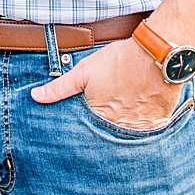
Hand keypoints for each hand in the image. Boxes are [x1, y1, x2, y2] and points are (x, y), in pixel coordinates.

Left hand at [30, 32, 183, 128]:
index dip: (84, 134)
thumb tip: (35, 96)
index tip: (84, 133)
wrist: (157, 53)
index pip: (87, 136)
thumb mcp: (84, 72)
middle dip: (104, 138)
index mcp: (100, 119)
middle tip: (104, 132)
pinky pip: (150, 134)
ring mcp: (141, 128)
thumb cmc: (119, 61)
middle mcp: (120, 128)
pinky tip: (142, 120)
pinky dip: (144, 129)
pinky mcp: (159, 122)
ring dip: (124, 135)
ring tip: (123, 124)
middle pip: (108, 141)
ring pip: (129, 139)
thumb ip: (59, 88)